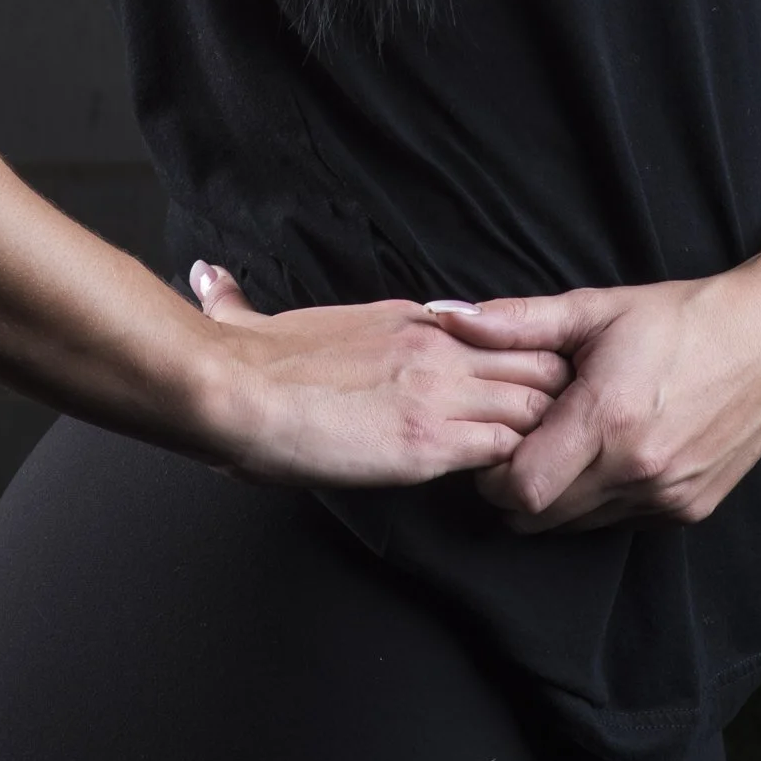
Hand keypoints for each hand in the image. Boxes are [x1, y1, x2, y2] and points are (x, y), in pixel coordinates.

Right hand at [186, 262, 571, 491]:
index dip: (518, 365)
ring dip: (539, 437)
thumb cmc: (243, 363)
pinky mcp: (430, 443)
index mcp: (409, 318)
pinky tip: (497, 486)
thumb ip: (239, 297)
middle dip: (552, 397)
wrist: (233, 391)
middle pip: (539, 362)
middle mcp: (438, 347)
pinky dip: (512, 470)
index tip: (512, 393)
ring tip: (530, 467)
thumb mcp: (251, 317)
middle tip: (545, 434)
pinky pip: (507, 451)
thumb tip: (207, 274)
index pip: (503, 332)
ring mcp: (438, 392)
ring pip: (538, 405)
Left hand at [428, 251, 760, 534]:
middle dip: (519, 488)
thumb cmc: (682, 317)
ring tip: (571, 442)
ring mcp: (667, 497)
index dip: (493, 474)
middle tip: (526, 441)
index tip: (497, 440)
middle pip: (541, 516)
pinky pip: (621, 522)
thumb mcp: (596, 308)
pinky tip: (613, 453)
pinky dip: (603, 499)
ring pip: (579, 525)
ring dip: (562, 496)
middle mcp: (638, 470)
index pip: (519, 490)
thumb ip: (518, 321)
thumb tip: (447, 317)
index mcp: (607, 420)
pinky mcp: (690, 510)